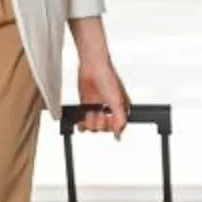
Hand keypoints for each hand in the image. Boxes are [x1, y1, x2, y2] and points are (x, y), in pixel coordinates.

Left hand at [72, 21, 129, 135]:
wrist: (93, 67)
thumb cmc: (107, 78)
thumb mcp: (117, 101)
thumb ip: (120, 119)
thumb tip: (119, 134)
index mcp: (119, 109)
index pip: (116, 127)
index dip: (111, 126)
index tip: (108, 118)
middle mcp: (108, 109)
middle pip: (103, 129)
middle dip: (100, 122)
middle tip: (100, 111)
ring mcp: (96, 108)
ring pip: (93, 126)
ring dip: (90, 121)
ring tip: (92, 111)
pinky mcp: (86, 105)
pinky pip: (83, 121)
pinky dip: (81, 123)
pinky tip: (82, 121)